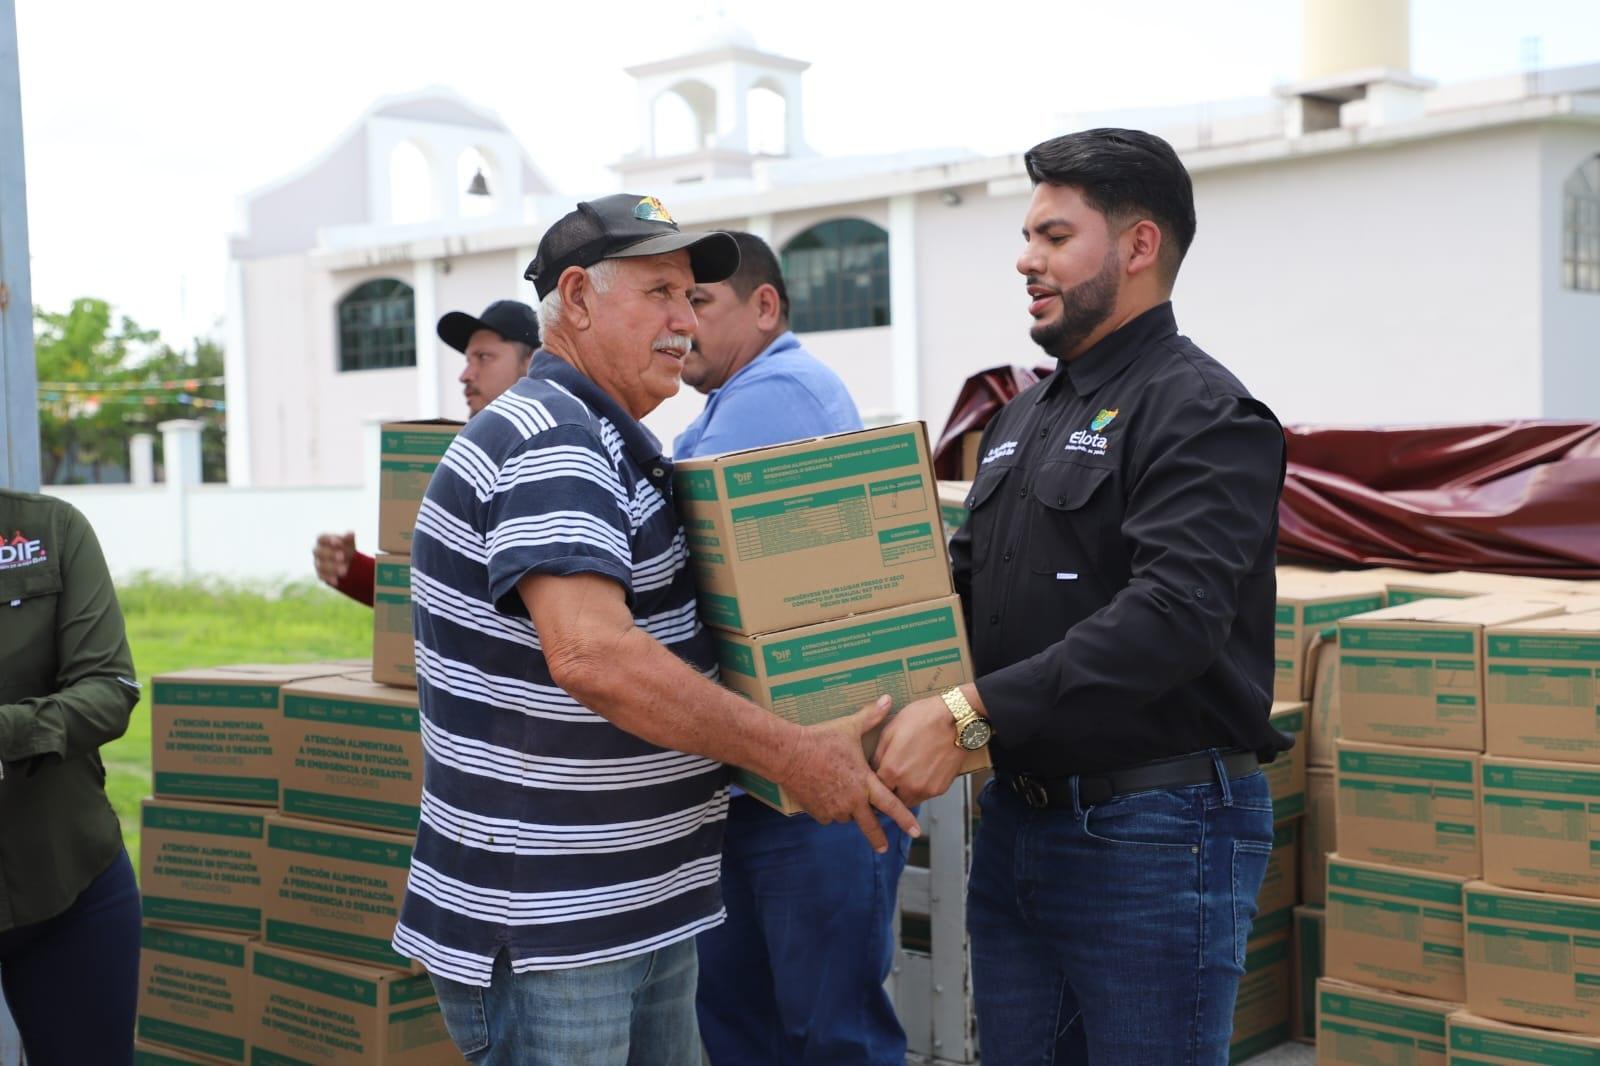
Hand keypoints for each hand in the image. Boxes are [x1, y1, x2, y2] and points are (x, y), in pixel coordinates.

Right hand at [313, 532, 355, 586]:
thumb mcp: (350, 542)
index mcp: (323, 540)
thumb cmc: (346, 547)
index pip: (321, 538)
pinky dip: (329, 578)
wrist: (348, 561)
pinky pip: (321, 576)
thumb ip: (349, 537)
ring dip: (332, 568)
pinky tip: (337, 581)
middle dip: (330, 554)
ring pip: (320, 565)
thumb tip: (350, 533)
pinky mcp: (320, 573)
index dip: (328, 540)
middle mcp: (318, 551)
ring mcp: (317, 563)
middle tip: (342, 557)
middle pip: (318, 552)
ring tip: (345, 570)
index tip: (339, 543)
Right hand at [778, 695, 921, 851]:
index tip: (915, 831)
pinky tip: (824, 795)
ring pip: (846, 817)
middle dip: (878, 838)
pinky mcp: (817, 811)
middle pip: (869, 826)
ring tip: (842, 795)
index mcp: (864, 782)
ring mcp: (834, 808)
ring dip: (849, 811)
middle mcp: (852, 800)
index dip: (905, 819)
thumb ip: (872, 716)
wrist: (789, 754)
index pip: (891, 805)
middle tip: (884, 848)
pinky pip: (828, 816)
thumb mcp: (849, 727)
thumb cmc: (821, 739)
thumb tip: (888, 699)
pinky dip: (829, 809)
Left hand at [874, 692, 969, 806]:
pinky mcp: (939, 789)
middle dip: (889, 789)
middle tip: (891, 778)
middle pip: (891, 798)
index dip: (875, 782)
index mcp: (891, 770)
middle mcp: (907, 785)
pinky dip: (920, 788)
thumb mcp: (891, 729)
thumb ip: (879, 754)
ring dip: (904, 792)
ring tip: (907, 775)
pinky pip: (924, 795)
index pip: (875, 788)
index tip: (877, 777)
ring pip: (908, 801)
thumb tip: (873, 767)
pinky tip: (922, 773)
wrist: (956, 720)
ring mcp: (925, 789)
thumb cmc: (923, 719)